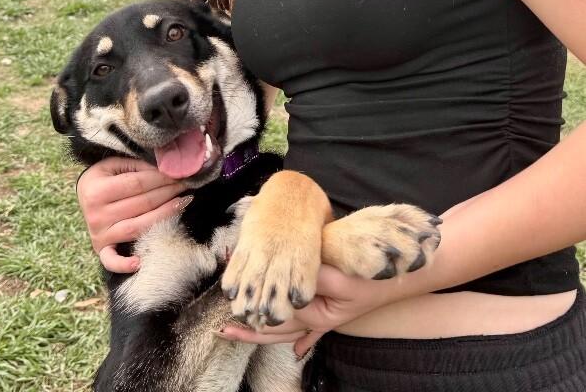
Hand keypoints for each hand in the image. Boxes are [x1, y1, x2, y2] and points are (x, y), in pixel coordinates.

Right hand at [76, 156, 189, 272]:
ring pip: (137, 228)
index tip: (179, 174)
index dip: (161, 179)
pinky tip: (139, 262)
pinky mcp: (101, 249)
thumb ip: (138, 166)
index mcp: (97, 190)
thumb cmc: (105, 177)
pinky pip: (111, 260)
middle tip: (186, 184)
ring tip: (182, 203)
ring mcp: (99, 234)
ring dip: (163, 215)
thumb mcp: (115, 164)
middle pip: (142, 204)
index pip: (138, 184)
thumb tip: (166, 170)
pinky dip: (124, 264)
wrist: (84, 194)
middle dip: (168, 192)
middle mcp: (96, 214)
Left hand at [218, 264, 388, 357]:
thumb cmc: (373, 280)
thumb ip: (313, 276)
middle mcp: (316, 319)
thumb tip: (286, 273)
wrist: (401, 281)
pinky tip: (296, 351)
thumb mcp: (342, 279)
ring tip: (239, 332)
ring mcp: (324, 318)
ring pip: (289, 328)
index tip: (232, 300)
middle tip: (222, 330)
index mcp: (315, 314)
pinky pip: (312, 330)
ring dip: (265, 329)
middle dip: (249, 327)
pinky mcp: (332, 311)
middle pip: (276, 328)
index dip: (253, 307)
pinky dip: (303, 338)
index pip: (276, 315)